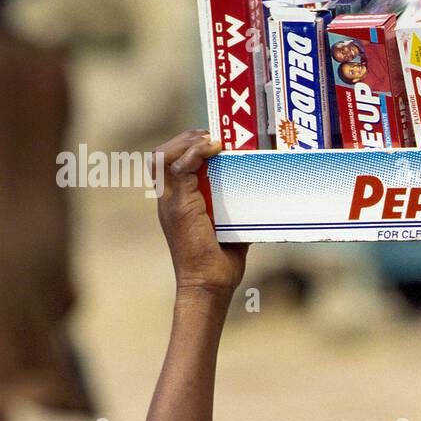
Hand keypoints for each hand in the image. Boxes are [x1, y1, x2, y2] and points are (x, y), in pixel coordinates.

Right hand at [154, 129, 247, 297]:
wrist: (209, 285)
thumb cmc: (220, 263)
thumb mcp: (231, 229)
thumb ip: (238, 211)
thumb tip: (261, 198)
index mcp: (176, 203)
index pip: (168, 164)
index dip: (185, 146)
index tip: (210, 139)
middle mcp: (168, 200)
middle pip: (160, 155)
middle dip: (185, 138)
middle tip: (211, 135)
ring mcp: (171, 203)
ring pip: (163, 157)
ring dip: (187, 142)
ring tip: (210, 139)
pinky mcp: (179, 207)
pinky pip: (179, 169)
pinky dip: (194, 153)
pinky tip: (213, 148)